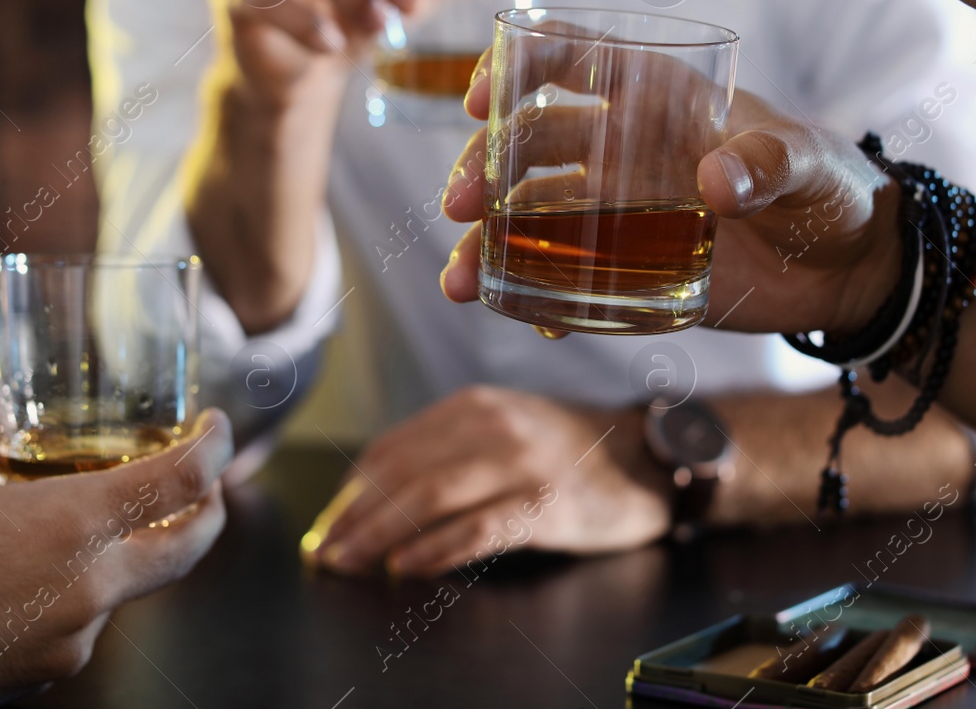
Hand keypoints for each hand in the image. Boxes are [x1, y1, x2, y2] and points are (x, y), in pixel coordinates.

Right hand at [0, 387, 231, 707]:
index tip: (219, 427)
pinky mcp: (36, 676)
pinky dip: (77, 592)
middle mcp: (87, 590)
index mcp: (72, 527)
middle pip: (184, 550)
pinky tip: (35, 570)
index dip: (214, 447)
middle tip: (209, 484)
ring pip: (125, 591)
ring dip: (128, 554)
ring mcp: (66, 642)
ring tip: (92, 520)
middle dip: (209, 512)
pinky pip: (77, 626)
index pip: (182, 481)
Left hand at [299, 386, 669, 577]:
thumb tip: (376, 498)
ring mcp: (521, 464)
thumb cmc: (570, 451)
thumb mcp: (505, 428)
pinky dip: (434, 550)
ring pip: (429, 497)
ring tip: (349, 563)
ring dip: (379, 535)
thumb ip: (449, 449)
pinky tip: (407, 568)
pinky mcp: (545, 505)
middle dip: (354, 517)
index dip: (352, 491)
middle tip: (325, 552)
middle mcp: (492, 426)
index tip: (329, 525)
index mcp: (473, 406)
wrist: (649, 458)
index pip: (392, 448)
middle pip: (402, 473)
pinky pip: (476, 529)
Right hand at [439, 57, 902, 336]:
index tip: (479, 100)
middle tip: (461, 205)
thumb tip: (716, 179)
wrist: (858, 267)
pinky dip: (539, 299)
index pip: (571, 57)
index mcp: (659, 99)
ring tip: (461, 280)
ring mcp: (622, 212)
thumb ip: (771, 163)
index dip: (516, 65)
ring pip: (533, 216)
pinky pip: (569, 281)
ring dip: (489, 240)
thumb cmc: (835, 188)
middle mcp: (625, 149)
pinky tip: (525, 318)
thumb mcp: (811, 164)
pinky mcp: (633, 270)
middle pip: (530, 143)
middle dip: (484, 169)